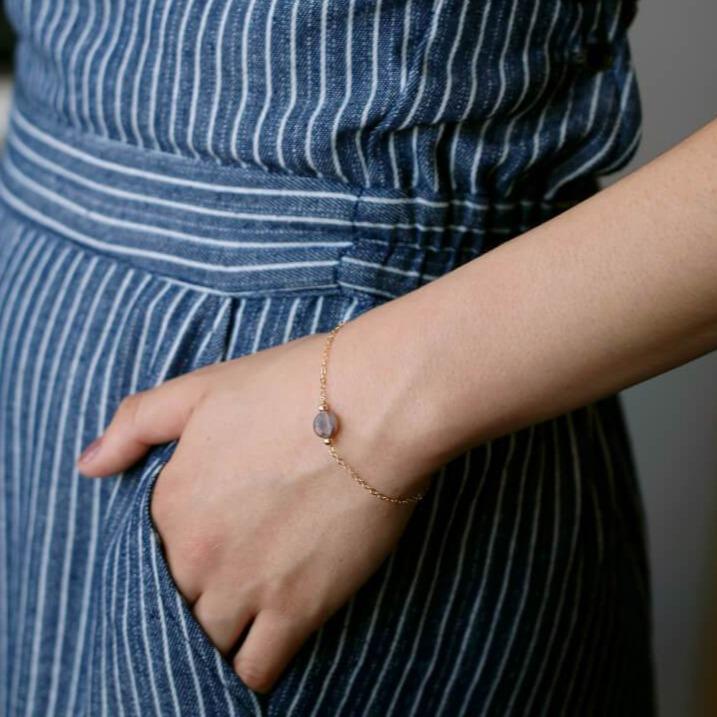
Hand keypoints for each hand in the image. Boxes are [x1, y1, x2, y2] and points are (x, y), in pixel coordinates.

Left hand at [75, 327, 434, 693]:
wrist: (371, 407)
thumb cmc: (290, 388)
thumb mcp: (200, 389)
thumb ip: (135, 425)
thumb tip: (88, 467)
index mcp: (169, 504)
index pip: (154, 556)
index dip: (185, 549)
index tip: (217, 536)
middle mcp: (196, 555)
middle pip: (182, 602)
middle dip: (205, 590)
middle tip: (242, 567)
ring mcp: (245, 588)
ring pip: (212, 641)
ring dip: (227, 629)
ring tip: (256, 605)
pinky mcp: (297, 610)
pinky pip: (258, 669)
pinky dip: (257, 665)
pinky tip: (272, 640)